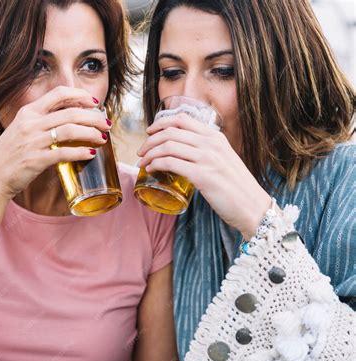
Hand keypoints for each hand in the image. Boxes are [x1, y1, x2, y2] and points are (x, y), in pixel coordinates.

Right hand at [0, 86, 111, 199]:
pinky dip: (80, 152)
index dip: (80, 95)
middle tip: (106, 124)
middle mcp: (31, 123)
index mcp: (28, 112)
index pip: (58, 93)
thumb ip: (41, 123)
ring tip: (102, 138)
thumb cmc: (10, 155)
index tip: (94, 102)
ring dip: (90, 133)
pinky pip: (64, 153)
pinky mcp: (36, 160)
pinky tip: (90, 154)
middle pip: (70, 112)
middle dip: (93, 117)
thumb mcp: (21, 130)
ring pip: (70, 130)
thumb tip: (68, 121)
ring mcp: (33, 141)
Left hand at [137, 113, 271, 239]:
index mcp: (215, 137)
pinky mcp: (202, 176)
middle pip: (170, 132)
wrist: (252, 207)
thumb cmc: (236, 188)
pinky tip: (150, 170)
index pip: (182, 119)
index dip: (160, 124)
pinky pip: (171, 163)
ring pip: (168, 146)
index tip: (149, 133)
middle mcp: (211, 144)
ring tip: (142, 163)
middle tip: (141, 152)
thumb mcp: (223, 160)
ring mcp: (207, 159)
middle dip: (150, 141)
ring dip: (149, 154)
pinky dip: (156, 164)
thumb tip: (184, 155)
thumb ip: (206, 153)